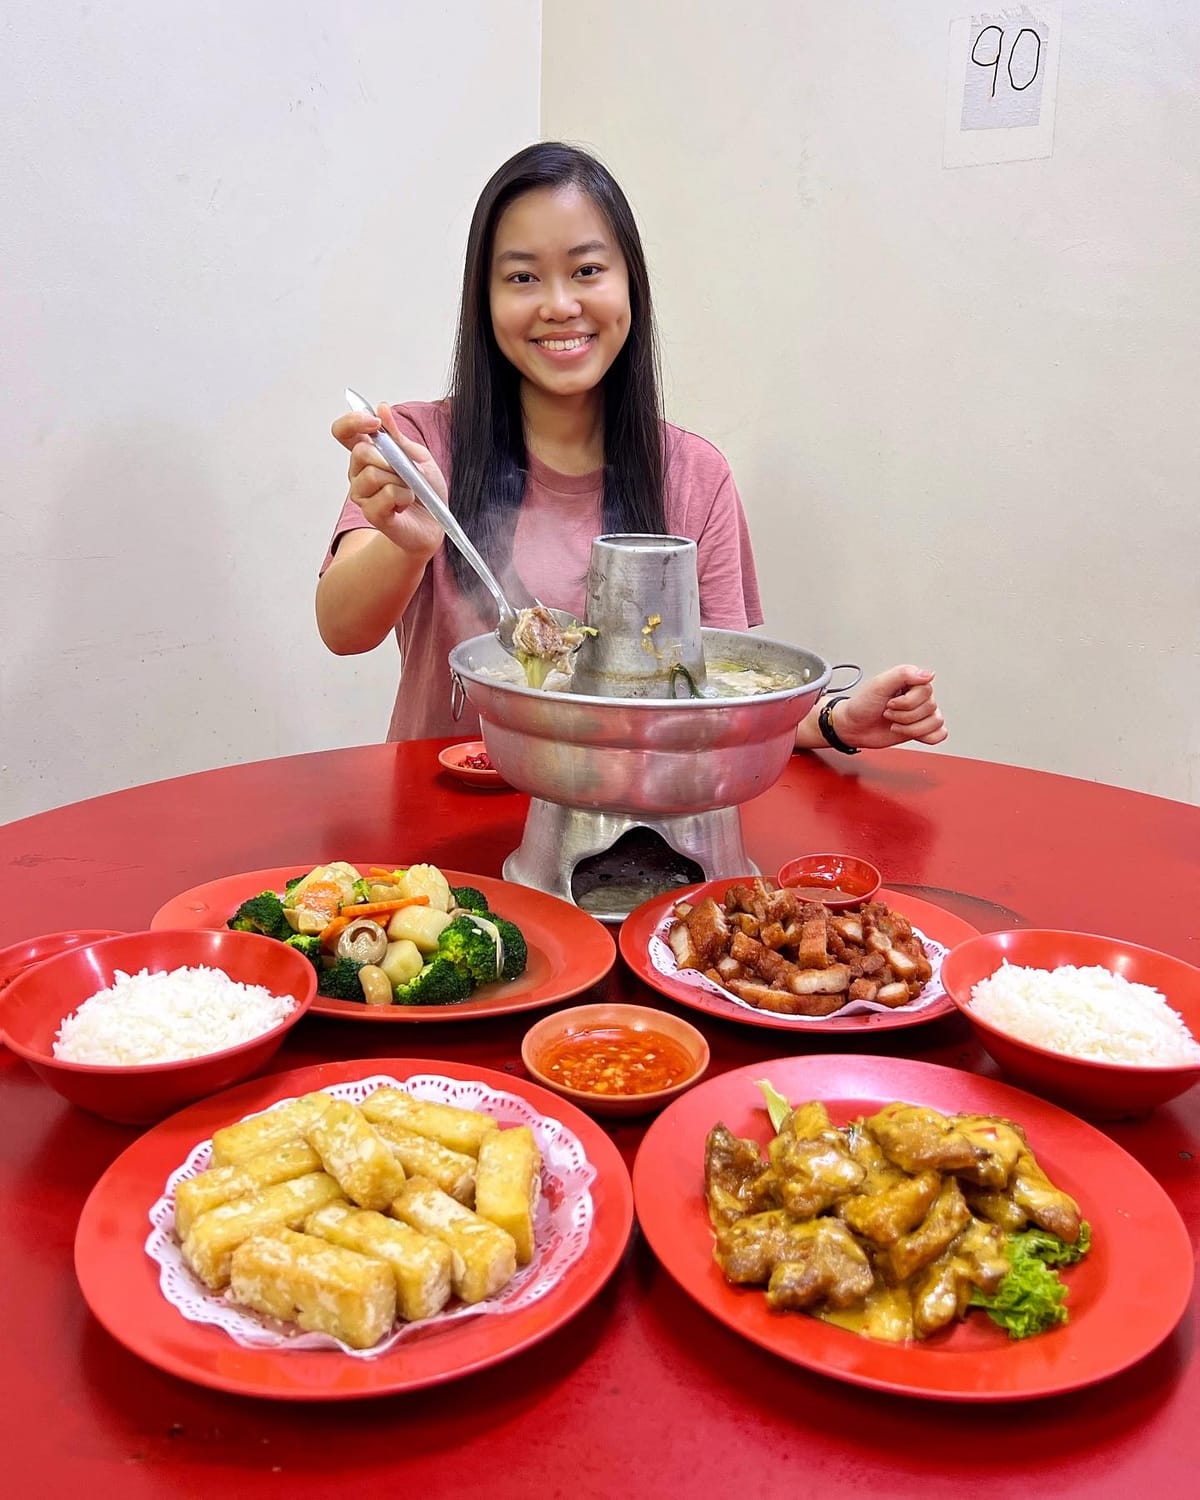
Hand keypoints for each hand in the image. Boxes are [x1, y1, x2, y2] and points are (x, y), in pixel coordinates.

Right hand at [331, 404, 446, 559]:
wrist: (434, 523)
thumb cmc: (425, 490)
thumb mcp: (417, 456)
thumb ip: (398, 435)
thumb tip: (381, 408)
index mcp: (368, 454)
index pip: (343, 432)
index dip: (352, 422)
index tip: (374, 422)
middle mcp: (359, 473)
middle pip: (360, 452)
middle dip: (388, 458)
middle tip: (405, 471)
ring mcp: (362, 494)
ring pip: (373, 475)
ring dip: (400, 480)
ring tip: (408, 490)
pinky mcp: (371, 513)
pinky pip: (386, 494)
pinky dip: (404, 496)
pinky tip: (405, 504)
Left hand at [829, 666, 946, 749]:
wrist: (853, 727)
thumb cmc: (862, 704)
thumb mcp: (878, 684)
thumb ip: (903, 674)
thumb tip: (929, 674)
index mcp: (912, 681)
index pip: (926, 691)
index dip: (906, 702)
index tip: (889, 702)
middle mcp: (920, 696)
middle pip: (931, 708)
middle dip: (904, 716)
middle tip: (888, 713)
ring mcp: (922, 713)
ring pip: (936, 722)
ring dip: (910, 728)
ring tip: (894, 723)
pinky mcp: (922, 729)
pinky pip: (940, 734)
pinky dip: (926, 737)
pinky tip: (908, 732)